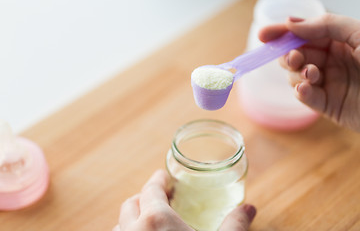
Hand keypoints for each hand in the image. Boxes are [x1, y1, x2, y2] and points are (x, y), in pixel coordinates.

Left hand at [113, 170, 255, 230]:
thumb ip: (234, 224)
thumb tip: (249, 208)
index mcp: (156, 222)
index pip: (151, 190)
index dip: (158, 181)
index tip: (162, 177)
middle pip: (131, 204)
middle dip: (144, 198)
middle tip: (159, 199)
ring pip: (120, 225)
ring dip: (133, 219)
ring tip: (149, 222)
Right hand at [259, 14, 359, 131]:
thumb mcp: (359, 34)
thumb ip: (325, 25)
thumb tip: (291, 23)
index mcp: (339, 41)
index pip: (303, 34)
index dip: (282, 33)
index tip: (263, 35)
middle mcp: (331, 61)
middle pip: (295, 55)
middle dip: (289, 55)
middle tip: (295, 58)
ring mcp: (328, 83)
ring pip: (295, 76)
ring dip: (297, 74)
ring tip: (312, 75)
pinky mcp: (327, 105)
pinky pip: (305, 97)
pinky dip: (300, 92)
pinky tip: (306, 88)